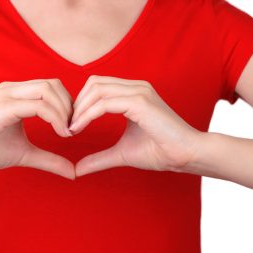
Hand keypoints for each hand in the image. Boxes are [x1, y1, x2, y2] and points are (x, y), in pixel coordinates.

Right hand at [0, 79, 75, 178]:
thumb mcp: (26, 154)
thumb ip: (50, 159)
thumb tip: (73, 173)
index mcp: (17, 95)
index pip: (52, 87)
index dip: (67, 105)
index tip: (71, 128)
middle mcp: (13, 89)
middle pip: (53, 84)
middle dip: (69, 106)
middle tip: (72, 129)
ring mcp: (7, 95)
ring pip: (48, 90)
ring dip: (64, 111)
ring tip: (66, 132)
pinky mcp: (4, 107)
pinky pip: (38, 105)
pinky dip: (55, 118)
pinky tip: (60, 133)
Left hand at [69, 75, 203, 175]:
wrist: (185, 156)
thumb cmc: (159, 152)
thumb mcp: (121, 154)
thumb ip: (99, 158)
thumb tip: (78, 169)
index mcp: (132, 94)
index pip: (97, 87)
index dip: (81, 103)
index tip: (71, 125)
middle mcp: (135, 88)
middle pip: (93, 83)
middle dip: (77, 103)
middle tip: (68, 125)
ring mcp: (138, 92)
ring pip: (97, 90)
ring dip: (79, 109)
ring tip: (71, 128)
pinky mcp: (140, 102)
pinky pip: (105, 103)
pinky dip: (88, 114)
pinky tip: (79, 127)